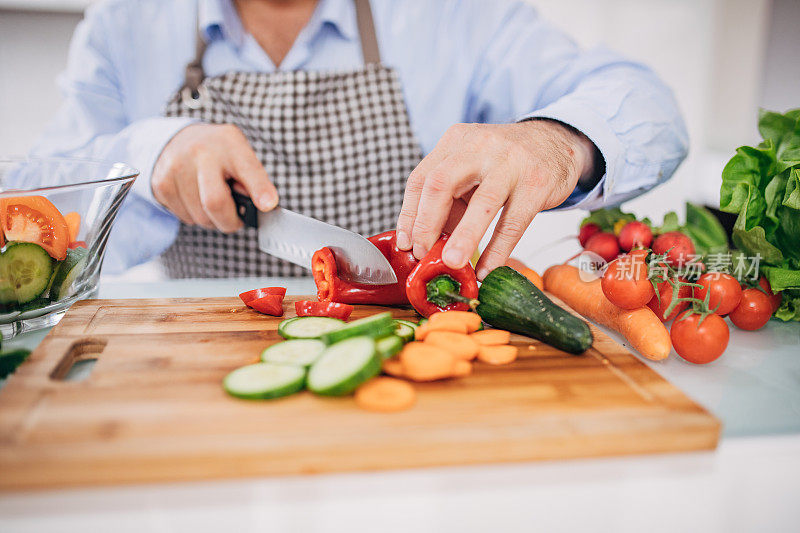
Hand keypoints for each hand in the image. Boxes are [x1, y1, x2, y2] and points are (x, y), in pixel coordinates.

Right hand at [152, 123, 278, 231]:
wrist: (180, 140)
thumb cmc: (219, 153)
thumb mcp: (242, 155)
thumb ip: (255, 179)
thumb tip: (263, 205)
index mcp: (229, 143)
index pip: (248, 169)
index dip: (259, 189)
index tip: (267, 205)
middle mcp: (200, 152)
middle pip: (215, 202)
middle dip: (230, 221)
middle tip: (236, 219)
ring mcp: (176, 167)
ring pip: (200, 217)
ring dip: (212, 219)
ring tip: (214, 200)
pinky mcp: (160, 183)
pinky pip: (184, 217)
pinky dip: (195, 216)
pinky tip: (197, 198)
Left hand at [395, 120, 596, 278]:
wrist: (557, 142)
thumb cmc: (505, 162)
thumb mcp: (472, 168)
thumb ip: (451, 199)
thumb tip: (428, 242)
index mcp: (455, 141)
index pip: (421, 179)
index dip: (409, 215)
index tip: (406, 243)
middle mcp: (479, 147)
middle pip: (441, 183)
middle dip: (426, 223)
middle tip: (422, 254)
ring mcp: (510, 163)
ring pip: (482, 203)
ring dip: (463, 237)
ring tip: (452, 263)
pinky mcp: (536, 182)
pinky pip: (513, 222)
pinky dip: (498, 250)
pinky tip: (487, 269)